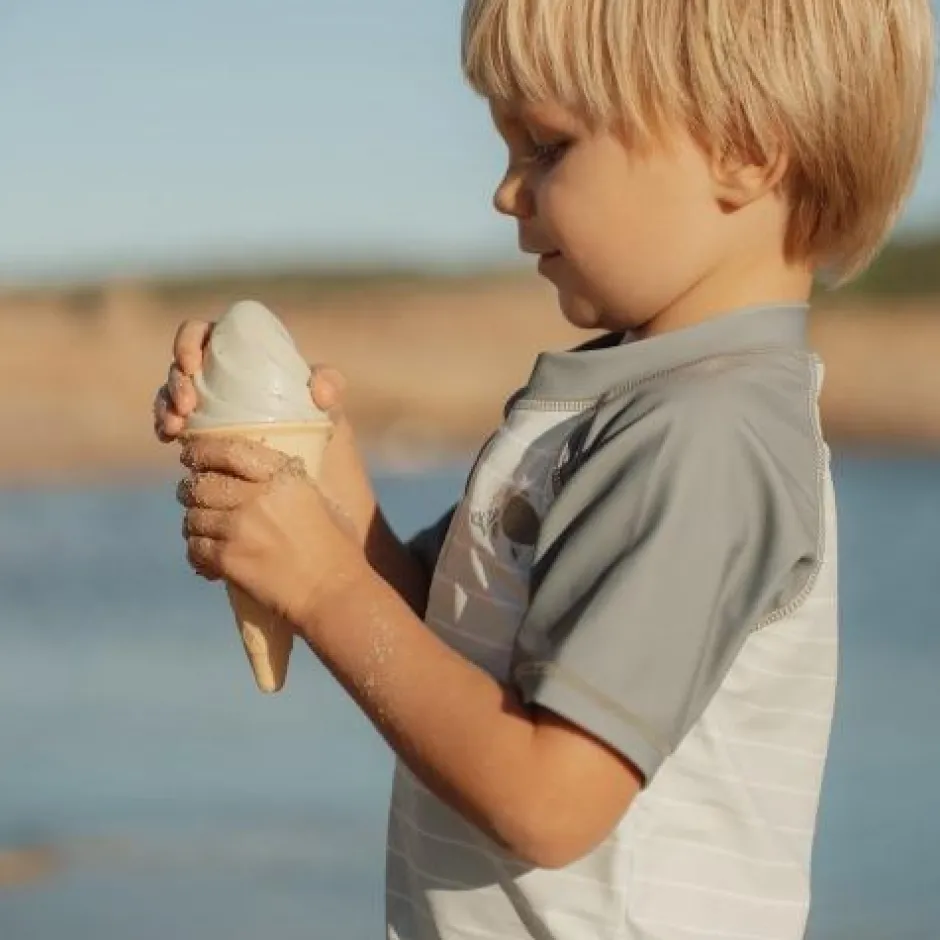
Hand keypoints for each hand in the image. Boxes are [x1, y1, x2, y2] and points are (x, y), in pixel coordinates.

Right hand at [153, 318, 377, 545]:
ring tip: (175, 429)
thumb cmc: (325, 442)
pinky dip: (165, 424)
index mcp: (249, 359)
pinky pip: (172, 423)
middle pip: (183, 364)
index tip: (192, 364)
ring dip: (164, 405)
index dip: (190, 340)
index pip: (209, 334)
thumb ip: (332, 386)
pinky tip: (171, 437)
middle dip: (174, 380)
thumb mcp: (332, 412)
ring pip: (171, 394)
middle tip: (186, 406)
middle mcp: (225, 378)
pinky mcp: (200, 436)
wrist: (317, 492)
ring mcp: (210, 407)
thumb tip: (318, 391)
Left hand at [178, 434, 368, 630]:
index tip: (192, 455)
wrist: (331, 591)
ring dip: (194, 521)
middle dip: (191, 488)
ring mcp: (239, 527)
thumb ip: (290, 483)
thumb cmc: (336, 547)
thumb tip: (266, 476)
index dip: (202, 450)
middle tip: (192, 494)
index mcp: (282, 477)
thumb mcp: (319, 500)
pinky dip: (196, 549)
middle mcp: (256, 496)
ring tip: (201, 527)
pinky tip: (205, 555)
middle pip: (203, 483)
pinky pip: (195, 546)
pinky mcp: (228, 558)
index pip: (228, 450)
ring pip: (194, 515)